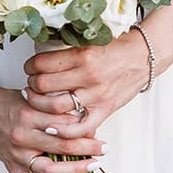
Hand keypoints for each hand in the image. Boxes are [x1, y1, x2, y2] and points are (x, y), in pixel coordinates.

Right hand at [0, 83, 108, 172]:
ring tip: (91, 167)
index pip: (62, 123)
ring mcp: (17, 155)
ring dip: (74, 171)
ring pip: (49, 169)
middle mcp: (23, 136)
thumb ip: (54, 104)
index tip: (97, 128)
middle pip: (61, 146)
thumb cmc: (10, 101)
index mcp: (29, 114)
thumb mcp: (33, 95)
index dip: (83, 126)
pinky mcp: (12, 167)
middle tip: (103, 148)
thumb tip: (81, 115)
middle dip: (87, 147)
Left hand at [23, 30, 148, 133]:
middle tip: (30, 85)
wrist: (143, 57)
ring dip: (40, 106)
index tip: (29, 67)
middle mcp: (87, 75)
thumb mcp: (90, 42)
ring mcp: (96, 95)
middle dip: (32, 85)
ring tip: (36, 101)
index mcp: (82, 54)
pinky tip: (52, 127)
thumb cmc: (117, 47)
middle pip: (45, 85)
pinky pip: (80, 127)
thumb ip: (69, 50)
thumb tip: (44, 56)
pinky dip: (63, 130)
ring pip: (56, 106)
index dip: (30, 66)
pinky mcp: (104, 109)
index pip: (43, 63)